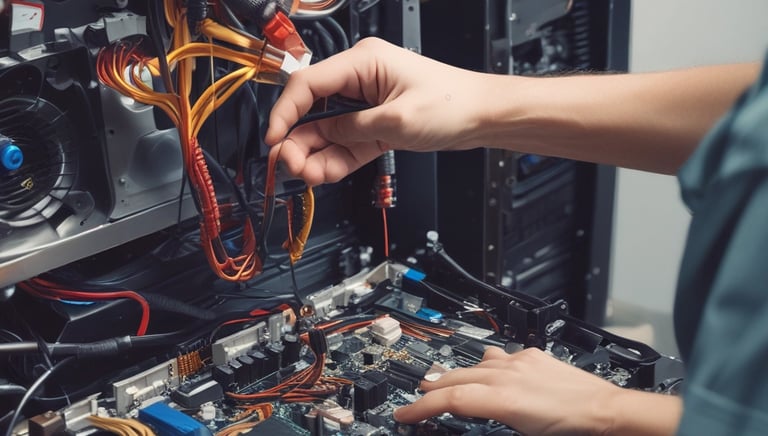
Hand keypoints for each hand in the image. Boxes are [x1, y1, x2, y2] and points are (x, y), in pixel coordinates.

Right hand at [266, 37, 488, 184]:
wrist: (483, 117)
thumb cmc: (453, 103)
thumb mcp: (396, 120)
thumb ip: (352, 129)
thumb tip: (317, 137)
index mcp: (362, 62)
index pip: (307, 84)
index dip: (285, 113)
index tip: (273, 139)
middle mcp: (359, 80)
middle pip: (313, 111)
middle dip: (298, 141)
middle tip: (291, 167)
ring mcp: (365, 104)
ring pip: (326, 132)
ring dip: (314, 155)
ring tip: (307, 176)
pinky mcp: (373, 125)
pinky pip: (345, 144)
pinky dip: (333, 160)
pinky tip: (322, 174)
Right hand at [393, 347, 620, 434]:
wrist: (606, 410)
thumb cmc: (573, 430)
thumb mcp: (524, 434)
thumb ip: (493, 420)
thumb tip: (477, 418)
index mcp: (501, 399)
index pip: (450, 400)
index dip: (421, 408)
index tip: (404, 415)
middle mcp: (506, 375)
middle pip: (455, 379)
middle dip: (431, 389)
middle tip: (415, 398)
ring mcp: (518, 362)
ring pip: (474, 364)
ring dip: (454, 374)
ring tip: (440, 380)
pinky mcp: (532, 356)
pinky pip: (499, 355)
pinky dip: (484, 362)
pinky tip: (484, 363)